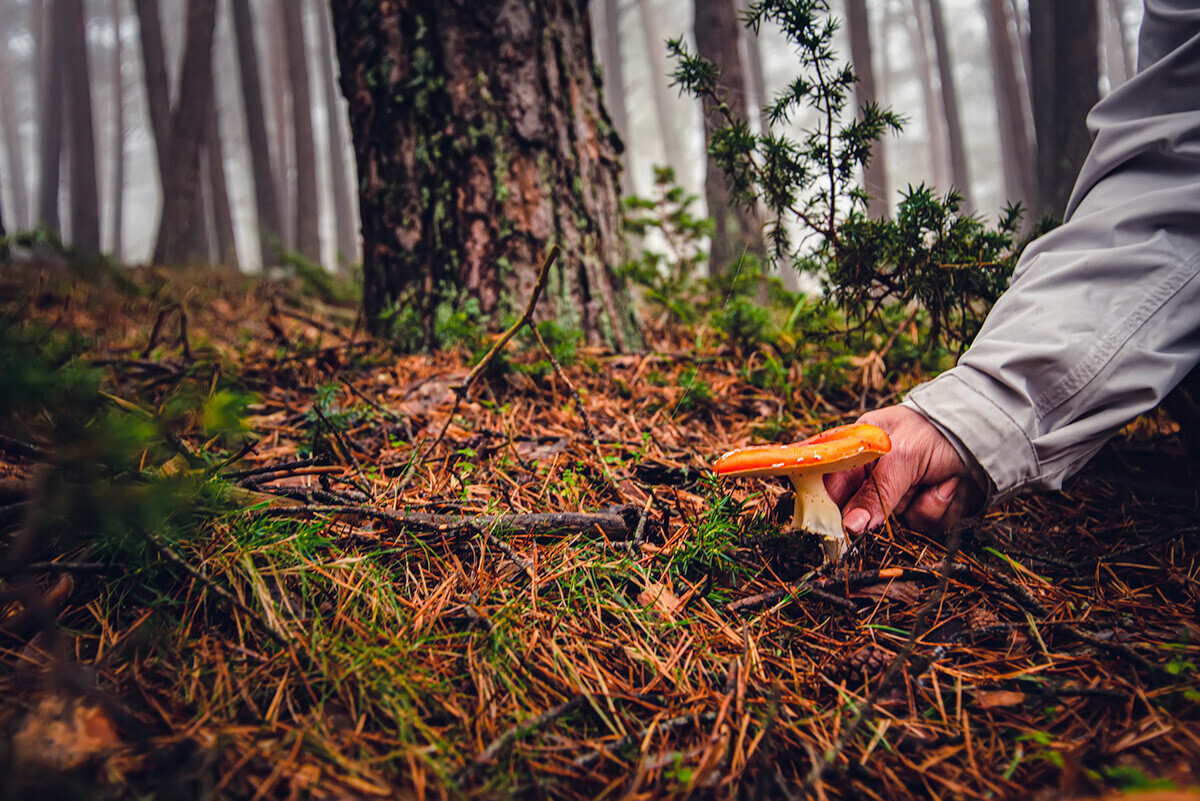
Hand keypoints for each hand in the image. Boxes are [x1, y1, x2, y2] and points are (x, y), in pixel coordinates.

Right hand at [825, 406, 983, 533]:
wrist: (987, 437)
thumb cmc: (936, 431)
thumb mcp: (902, 456)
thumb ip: (875, 492)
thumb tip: (851, 527)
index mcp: (857, 450)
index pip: (828, 482)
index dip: (827, 505)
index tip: (834, 526)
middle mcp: (872, 475)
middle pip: (858, 512)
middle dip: (883, 510)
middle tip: (900, 498)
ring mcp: (896, 494)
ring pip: (892, 524)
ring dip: (919, 505)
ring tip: (936, 480)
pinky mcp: (919, 509)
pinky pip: (920, 524)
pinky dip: (937, 507)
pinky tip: (948, 486)